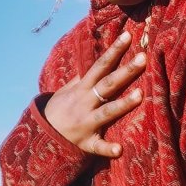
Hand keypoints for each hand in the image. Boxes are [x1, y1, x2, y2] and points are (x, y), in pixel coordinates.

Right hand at [43, 31, 146, 157]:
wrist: (41, 136)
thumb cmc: (59, 110)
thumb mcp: (67, 90)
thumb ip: (84, 77)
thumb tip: (98, 60)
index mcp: (82, 89)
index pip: (100, 66)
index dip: (114, 51)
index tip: (128, 36)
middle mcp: (85, 103)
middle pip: (108, 84)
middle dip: (126, 71)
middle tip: (143, 57)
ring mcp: (86, 123)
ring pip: (107, 112)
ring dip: (123, 104)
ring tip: (141, 95)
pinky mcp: (87, 143)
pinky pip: (98, 146)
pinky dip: (108, 148)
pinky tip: (120, 149)